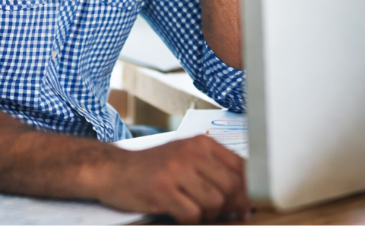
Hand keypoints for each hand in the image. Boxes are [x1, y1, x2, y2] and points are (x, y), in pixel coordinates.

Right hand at [96, 136, 249, 224]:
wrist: (116, 169)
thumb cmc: (155, 166)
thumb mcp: (186, 155)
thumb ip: (214, 167)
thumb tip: (246, 192)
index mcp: (201, 143)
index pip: (240, 166)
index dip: (248, 189)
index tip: (246, 205)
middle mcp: (191, 152)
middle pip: (231, 186)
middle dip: (231, 206)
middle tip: (222, 214)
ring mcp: (176, 170)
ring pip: (214, 202)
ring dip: (209, 215)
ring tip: (197, 211)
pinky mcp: (163, 190)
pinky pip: (192, 215)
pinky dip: (190, 221)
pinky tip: (180, 214)